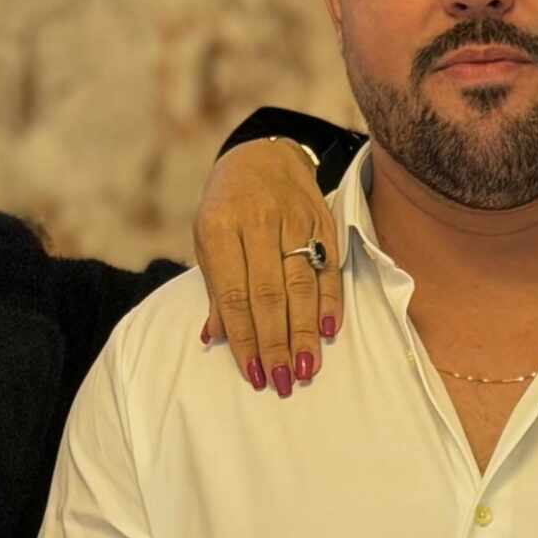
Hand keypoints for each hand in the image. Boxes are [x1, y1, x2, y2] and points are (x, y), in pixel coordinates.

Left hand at [193, 135, 341, 398]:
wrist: (262, 156)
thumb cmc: (226, 208)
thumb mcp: (206, 240)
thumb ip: (215, 288)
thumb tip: (214, 337)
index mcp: (220, 228)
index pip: (235, 294)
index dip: (245, 337)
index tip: (253, 373)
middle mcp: (258, 223)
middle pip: (270, 294)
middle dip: (276, 342)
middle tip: (282, 381)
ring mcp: (294, 220)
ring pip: (302, 284)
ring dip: (305, 331)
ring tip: (306, 368)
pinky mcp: (322, 220)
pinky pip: (329, 266)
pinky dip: (330, 301)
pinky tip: (329, 331)